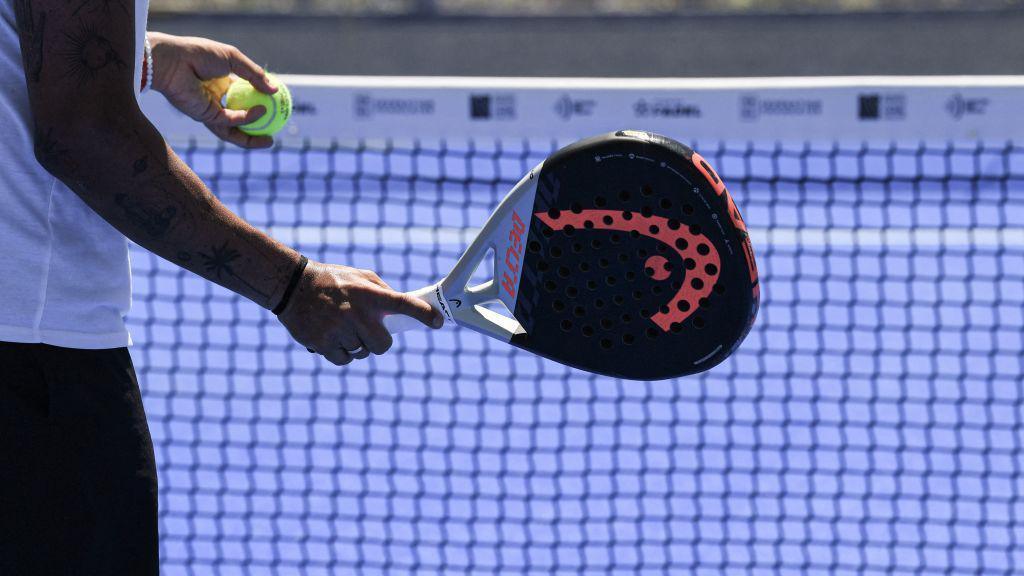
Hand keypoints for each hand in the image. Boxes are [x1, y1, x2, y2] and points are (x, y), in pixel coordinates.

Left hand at [148, 32, 276, 148]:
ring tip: (270, 141)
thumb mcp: (233, 59)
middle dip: (258, 129)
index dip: (260, 101)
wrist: (173, 60)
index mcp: (220, 82)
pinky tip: (261, 112)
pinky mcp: (206, 116)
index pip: (243, 96)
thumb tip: (275, 90)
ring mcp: (210, 110)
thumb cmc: (199, 54)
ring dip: (252, 138)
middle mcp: (216, 99)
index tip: (277, 105)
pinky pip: (230, 121)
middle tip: (275, 130)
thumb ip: (254, 74)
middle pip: (240, 119)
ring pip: (234, 129)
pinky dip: (247, 118)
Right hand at [277, 261, 444, 365]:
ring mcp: (338, 330)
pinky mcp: (322, 344)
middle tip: (368, 330)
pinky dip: (342, 353)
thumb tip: (403, 311)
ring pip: (362, 352)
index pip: (403, 304)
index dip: (423, 314)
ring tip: (342, 327)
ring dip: (357, 344)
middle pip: (383, 345)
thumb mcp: (360, 276)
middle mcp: (355, 313)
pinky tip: (332, 337)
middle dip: (378, 340)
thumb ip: (383, 292)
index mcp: (368, 294)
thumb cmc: (332, 280)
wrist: (292, 286)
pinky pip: (344, 359)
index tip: (438, 322)